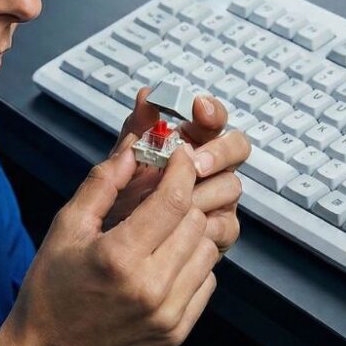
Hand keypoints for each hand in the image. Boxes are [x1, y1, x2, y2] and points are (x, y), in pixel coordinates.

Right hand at [2, 139, 218, 345]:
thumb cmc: (52, 288)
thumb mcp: (66, 227)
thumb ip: (102, 184)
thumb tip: (133, 150)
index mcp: (119, 258)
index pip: (173, 201)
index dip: (182, 170)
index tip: (180, 155)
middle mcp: (150, 289)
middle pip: (196, 222)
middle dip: (185, 198)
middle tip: (167, 189)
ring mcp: (168, 315)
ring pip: (208, 249)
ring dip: (191, 230)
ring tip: (163, 226)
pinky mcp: (177, 331)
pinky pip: (207, 280)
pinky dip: (193, 262)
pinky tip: (165, 259)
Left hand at [107, 87, 248, 255]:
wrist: (109, 252)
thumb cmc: (117, 201)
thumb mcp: (121, 164)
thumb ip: (136, 129)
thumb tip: (147, 94)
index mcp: (187, 142)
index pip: (211, 118)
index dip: (210, 111)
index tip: (199, 109)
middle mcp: (208, 167)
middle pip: (237, 147)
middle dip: (218, 152)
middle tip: (195, 164)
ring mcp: (216, 199)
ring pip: (231, 185)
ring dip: (206, 192)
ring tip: (179, 201)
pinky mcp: (219, 231)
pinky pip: (226, 224)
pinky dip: (206, 226)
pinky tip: (182, 230)